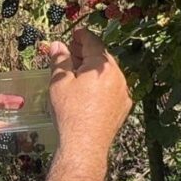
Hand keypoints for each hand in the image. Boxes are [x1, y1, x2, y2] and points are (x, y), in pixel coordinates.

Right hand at [46, 29, 131, 153]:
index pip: (93, 42)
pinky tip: (88, 92)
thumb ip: (60, 60)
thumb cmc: (70, 113)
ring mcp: (123, 92)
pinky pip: (112, 89)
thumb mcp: (59, 82)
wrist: (85, 145)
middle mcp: (118, 76)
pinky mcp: (123, 107)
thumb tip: (58, 45)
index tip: (73, 34)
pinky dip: (101, 85)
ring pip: (108, 73)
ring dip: (93, 70)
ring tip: (77, 74)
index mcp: (102, 66)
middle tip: (70, 53)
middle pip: (101, 57)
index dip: (81, 36)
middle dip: (86, 53)